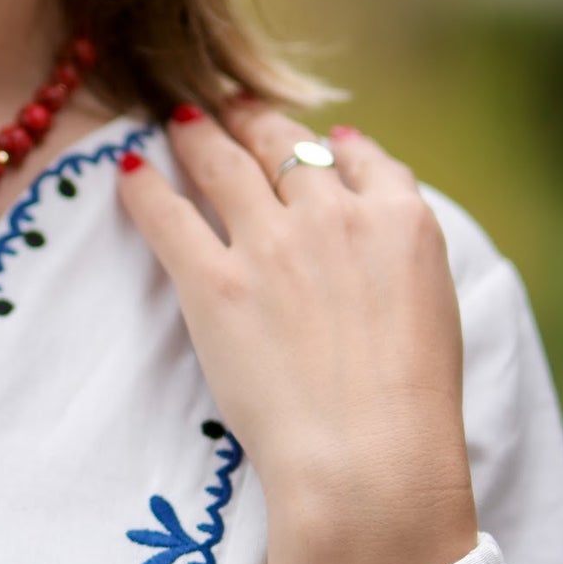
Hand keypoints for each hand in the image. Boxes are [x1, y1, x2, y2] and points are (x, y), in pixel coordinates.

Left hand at [117, 100, 477, 563]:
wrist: (369, 457)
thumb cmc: (409, 404)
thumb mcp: (433, 305)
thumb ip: (399, 246)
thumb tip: (366, 197)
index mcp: (400, 221)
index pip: (355, 156)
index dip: (324, 142)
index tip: (307, 136)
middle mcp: (334, 216)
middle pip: (282, 144)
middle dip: (250, 119)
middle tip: (227, 106)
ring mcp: (271, 245)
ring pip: (223, 161)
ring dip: (195, 133)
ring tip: (177, 119)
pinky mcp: (214, 283)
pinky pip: (167, 214)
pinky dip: (144, 187)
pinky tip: (129, 171)